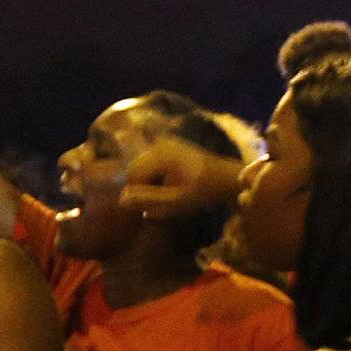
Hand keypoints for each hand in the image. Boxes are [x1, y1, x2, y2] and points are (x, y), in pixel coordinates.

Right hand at [120, 135, 245, 222]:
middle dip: (144, 188)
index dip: (140, 195)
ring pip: (143, 169)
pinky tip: (174, 185)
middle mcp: (159, 144)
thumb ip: (147, 200)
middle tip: (163, 202)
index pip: (132, 176)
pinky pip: (153, 165)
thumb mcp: (175, 201)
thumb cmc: (205, 192)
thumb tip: (121, 200)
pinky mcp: (170, 147)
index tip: (156, 206)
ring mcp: (165, 143)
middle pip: (135, 170)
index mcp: (159, 154)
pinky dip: (158, 177)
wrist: (228, 179)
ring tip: (171, 194)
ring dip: (151, 184)